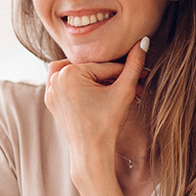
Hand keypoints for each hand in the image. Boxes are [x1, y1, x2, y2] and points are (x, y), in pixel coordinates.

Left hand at [43, 37, 149, 184]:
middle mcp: (55, 79)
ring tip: (114, 91)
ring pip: (79, 75)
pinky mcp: (51, 101)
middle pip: (92, 70)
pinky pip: (68, 85)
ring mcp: (51, 91)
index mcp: (69, 73)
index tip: (144, 77)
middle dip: (114, 79)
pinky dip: (81, 86)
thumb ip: (134, 65)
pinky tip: (97, 95)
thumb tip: (144, 41)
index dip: (128, 73)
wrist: (91, 154)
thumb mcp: (124, 91)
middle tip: (134, 88)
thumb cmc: (107, 125)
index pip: (106, 67)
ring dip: (97, 79)